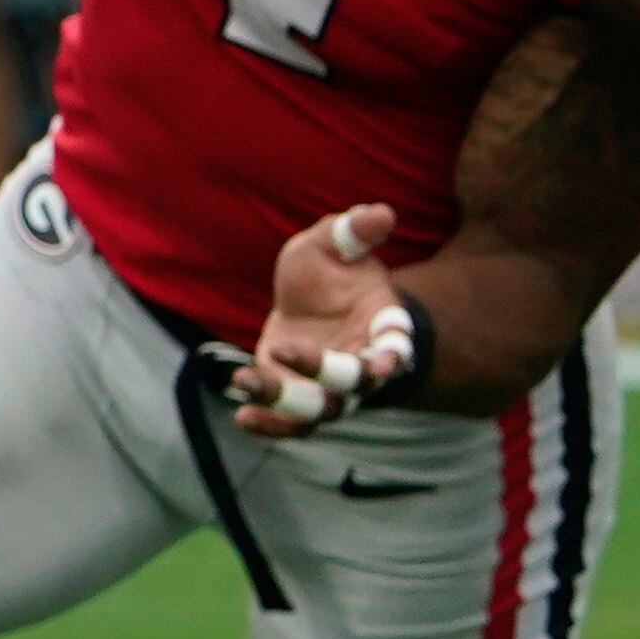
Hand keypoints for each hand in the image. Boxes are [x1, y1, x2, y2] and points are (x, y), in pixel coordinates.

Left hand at [230, 202, 419, 438]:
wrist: (306, 301)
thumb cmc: (326, 269)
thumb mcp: (332, 242)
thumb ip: (353, 231)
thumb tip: (382, 212)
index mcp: (381, 324)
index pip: (396, 347)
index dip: (392, 358)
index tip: (385, 366)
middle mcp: (363, 363)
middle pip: (355, 383)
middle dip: (323, 373)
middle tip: (282, 349)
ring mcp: (333, 387)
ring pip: (322, 409)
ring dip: (287, 403)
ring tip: (247, 381)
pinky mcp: (302, 400)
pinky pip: (293, 424)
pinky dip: (270, 426)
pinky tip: (243, 417)